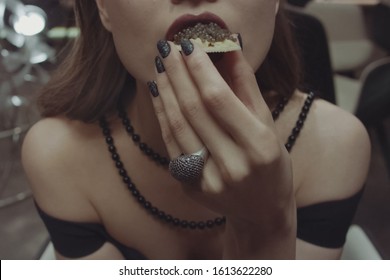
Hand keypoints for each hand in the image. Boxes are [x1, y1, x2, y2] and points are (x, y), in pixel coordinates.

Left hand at [150, 40, 294, 233]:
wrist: (262, 210)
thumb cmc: (271, 163)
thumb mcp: (267, 124)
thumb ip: (247, 86)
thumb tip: (228, 47)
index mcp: (259, 147)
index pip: (220, 99)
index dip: (200, 70)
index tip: (189, 45)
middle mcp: (233, 165)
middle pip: (194, 110)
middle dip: (178, 74)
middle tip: (167, 48)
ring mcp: (208, 180)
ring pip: (178, 126)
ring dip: (166, 92)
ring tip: (160, 66)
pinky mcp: (191, 186)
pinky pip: (171, 144)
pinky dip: (164, 116)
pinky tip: (159, 94)